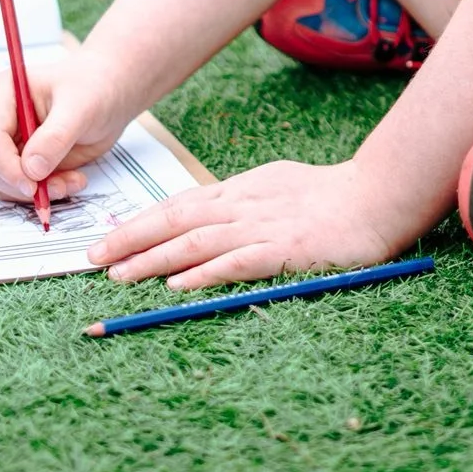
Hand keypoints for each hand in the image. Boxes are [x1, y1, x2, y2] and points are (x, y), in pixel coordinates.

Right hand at [0, 47, 131, 202]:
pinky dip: (45, 193)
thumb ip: (55, 137)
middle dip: (21, 184)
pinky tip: (70, 180)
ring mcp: (5, 143)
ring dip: (36, 193)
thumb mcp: (81, 107)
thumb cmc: (92, 87)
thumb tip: (31, 170)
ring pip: (2, 183)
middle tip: (60, 188)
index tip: (32, 186)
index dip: (6, 166)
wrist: (107, 94)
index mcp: (1, 94)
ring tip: (72, 181)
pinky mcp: (19, 162)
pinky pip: (21, 189)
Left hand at [87, 158, 410, 292]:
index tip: (111, 237)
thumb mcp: (279, 186)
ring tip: (118, 274)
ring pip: (196, 241)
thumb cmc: (333, 196)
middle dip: (131, 239)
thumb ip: (245, 201)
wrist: (379, 197)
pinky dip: (202, 273)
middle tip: (93, 258)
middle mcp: (245, 204)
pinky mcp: (285, 251)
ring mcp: (264, 227)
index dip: (142, 222)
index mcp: (243, 189)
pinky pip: (235, 263)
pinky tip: (175, 285)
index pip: (181, 205)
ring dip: (152, 258)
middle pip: (176, 220)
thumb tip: (208, 216)